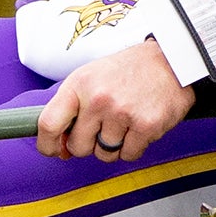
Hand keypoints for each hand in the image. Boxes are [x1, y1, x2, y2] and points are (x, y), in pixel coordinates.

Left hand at [36, 39, 191, 162]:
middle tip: (101, 129)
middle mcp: (98, 99)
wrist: (169, 61)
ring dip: (112, 146)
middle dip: (87, 144)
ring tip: (122, 123)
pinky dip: (132, 147)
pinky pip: (128, 155)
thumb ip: (72, 108)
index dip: (46, 144)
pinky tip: (137, 126)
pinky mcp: (146, 126)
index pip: (49, 123)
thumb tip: (60, 147)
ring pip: (104, 154)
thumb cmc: (127, 71)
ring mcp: (122, 113)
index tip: (52, 150)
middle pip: (78, 146)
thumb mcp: (90, 77)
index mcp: (79, 84)